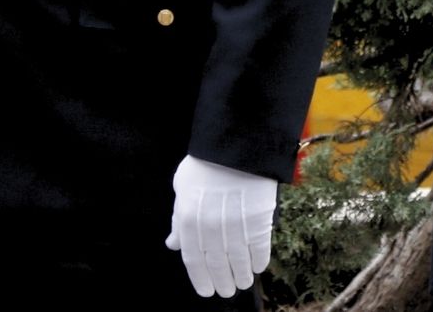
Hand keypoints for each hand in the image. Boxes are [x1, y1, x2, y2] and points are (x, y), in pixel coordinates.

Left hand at [163, 155, 275, 297]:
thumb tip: (173, 244)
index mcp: (188, 219)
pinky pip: (259, 248)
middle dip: (222, 282)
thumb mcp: (183, 186)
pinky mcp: (259, 218)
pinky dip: (258, 261)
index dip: (201, 280)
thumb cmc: (206, 162)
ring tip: (243, 283)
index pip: (193, 260)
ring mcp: (235, 224)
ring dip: (241, 276)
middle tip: (227, 290)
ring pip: (238, 262)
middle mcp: (210, 226)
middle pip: (217, 265)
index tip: (208, 291)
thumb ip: (178, 218)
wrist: (237, 141)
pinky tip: (257, 266)